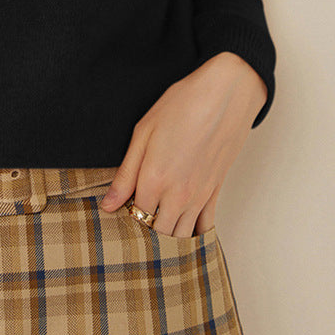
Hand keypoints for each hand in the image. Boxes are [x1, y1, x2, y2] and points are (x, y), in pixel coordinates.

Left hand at [100, 53, 267, 236]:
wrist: (225, 95)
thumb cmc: (181, 106)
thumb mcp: (143, 132)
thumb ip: (125, 174)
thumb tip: (108, 205)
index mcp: (154, 180)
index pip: (133, 219)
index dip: (123, 220)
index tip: (117, 214)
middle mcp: (178, 196)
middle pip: (157, 235)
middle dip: (144, 234)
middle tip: (134, 223)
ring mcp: (199, 197)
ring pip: (181, 237)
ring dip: (167, 239)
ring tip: (154, 229)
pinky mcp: (216, 192)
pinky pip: (205, 228)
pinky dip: (194, 235)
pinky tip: (183, 230)